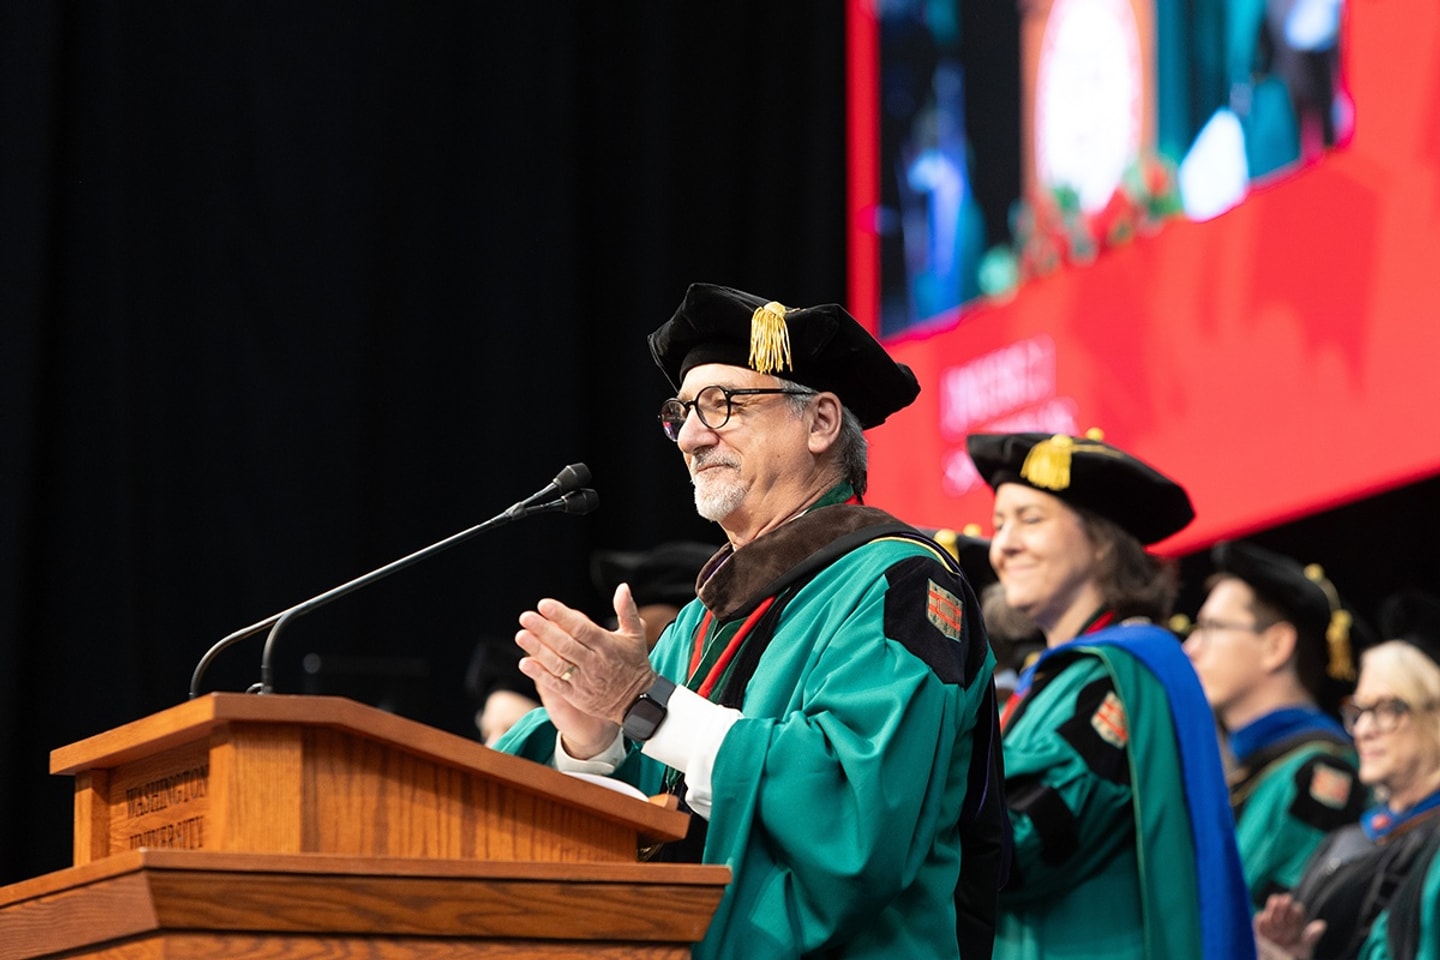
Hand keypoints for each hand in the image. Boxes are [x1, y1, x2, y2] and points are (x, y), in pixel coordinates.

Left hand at [516, 583, 656, 756]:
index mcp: (608, 646)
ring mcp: (585, 681)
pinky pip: (556, 684)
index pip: (581, 629)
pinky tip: (524, 663)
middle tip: (525, 616)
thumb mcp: (635, 635)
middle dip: (544, 630)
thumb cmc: (634, 663)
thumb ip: (627, 610)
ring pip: (558, 664)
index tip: (544, 604)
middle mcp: (595, 663)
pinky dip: (540, 674)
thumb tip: (622, 587)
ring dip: (538, 650)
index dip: (562, 616)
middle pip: (566, 645)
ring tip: (521, 635)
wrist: (637, 701)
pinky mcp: (577, 696)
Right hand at [1254, 893, 1325, 959]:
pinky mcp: (1259, 928)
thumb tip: (1322, 924)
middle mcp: (1283, 921)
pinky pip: (1259, 919)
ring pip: (1271, 909)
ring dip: (1273, 906)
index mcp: (1296, 924)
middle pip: (1283, 905)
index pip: (1297, 910)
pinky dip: (1262, 918)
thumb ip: (1311, 936)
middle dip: (1284, 903)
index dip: (1296, 910)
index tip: (1295, 912)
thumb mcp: (1304, 949)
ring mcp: (1271, 924)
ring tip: (1276, 904)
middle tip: (1285, 901)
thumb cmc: (1293, 958)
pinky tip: (1266, 921)